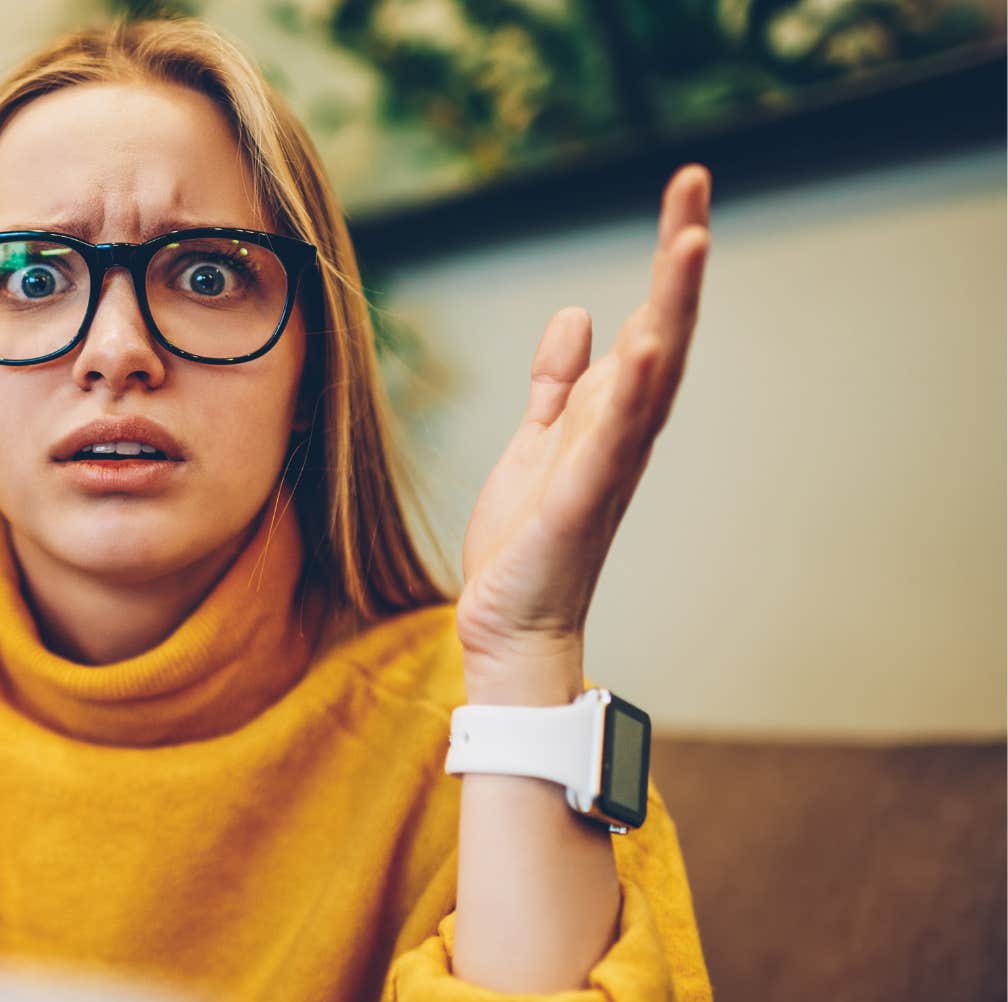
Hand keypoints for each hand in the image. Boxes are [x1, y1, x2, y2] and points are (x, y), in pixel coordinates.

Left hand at [456, 165, 711, 696]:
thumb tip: (580, 313)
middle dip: (679, 256)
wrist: (510, 618)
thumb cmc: (527, 537)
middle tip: (696, 180)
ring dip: (671, 308)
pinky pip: (610, 440)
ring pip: (652, 373)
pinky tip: (639, 345)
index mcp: (611, 410)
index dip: (668, 254)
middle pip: (664, 327)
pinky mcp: (580, 499)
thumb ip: (558, 381)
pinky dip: (627, 392)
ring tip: (689, 240)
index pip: (650, 316)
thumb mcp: (536, 438)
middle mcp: (623, 429)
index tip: (686, 185)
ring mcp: (608, 462)